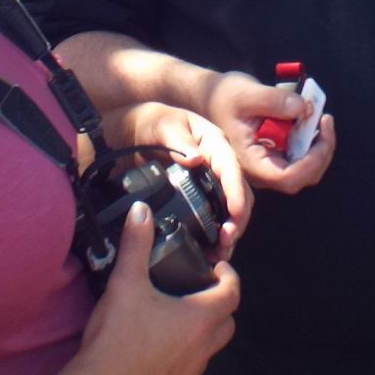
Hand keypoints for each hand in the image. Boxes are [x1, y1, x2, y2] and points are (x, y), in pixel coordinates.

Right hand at [74, 201, 239, 374]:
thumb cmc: (117, 337)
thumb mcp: (125, 283)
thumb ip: (136, 244)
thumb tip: (141, 210)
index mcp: (199, 319)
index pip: (232, 293)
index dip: (229, 275)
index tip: (217, 266)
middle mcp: (202, 348)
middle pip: (228, 322)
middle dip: (220, 303)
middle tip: (199, 288)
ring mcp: (190, 373)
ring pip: (211, 347)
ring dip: (204, 330)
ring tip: (179, 314)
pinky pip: (191, 368)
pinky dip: (186, 352)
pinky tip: (161, 344)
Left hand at [124, 102, 251, 251]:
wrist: (135, 133)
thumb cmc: (153, 123)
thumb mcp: (164, 125)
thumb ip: (179, 140)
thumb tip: (197, 159)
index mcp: (214, 145)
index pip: (231, 169)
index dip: (236, 192)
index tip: (235, 213)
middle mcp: (218, 165)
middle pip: (238, 193)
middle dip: (237, 219)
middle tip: (227, 240)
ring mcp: (210, 182)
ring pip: (230, 209)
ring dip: (230, 231)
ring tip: (221, 252)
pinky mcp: (200, 196)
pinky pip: (214, 216)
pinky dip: (215, 235)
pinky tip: (210, 251)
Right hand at [200, 71, 335, 193]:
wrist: (211, 96)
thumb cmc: (223, 97)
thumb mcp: (245, 93)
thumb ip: (273, 101)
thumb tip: (305, 109)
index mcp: (250, 161)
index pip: (286, 177)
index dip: (311, 161)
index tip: (320, 131)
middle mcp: (261, 168)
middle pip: (302, 177)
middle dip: (321, 152)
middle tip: (325, 120)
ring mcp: (270, 162)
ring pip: (306, 169)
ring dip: (319, 145)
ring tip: (320, 117)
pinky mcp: (277, 153)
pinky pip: (301, 155)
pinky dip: (312, 139)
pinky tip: (311, 118)